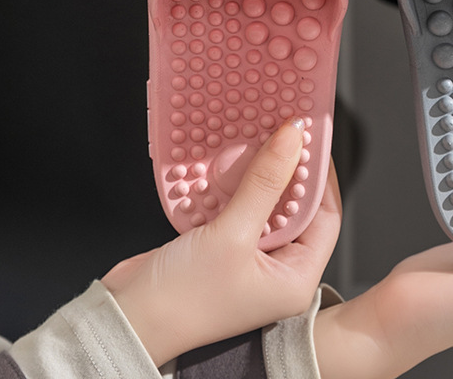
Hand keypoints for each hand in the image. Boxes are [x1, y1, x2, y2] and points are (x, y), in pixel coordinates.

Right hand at [102, 118, 341, 366]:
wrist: (126, 319)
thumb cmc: (180, 301)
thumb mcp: (232, 235)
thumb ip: (265, 183)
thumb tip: (293, 140)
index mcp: (295, 279)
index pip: (326, 216)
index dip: (321, 176)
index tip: (312, 141)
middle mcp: (278, 271)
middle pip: (298, 207)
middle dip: (291, 171)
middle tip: (285, 134)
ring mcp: (251, 259)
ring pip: (268, 204)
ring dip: (261, 175)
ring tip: (261, 141)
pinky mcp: (225, 248)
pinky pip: (241, 208)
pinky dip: (237, 186)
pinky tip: (231, 163)